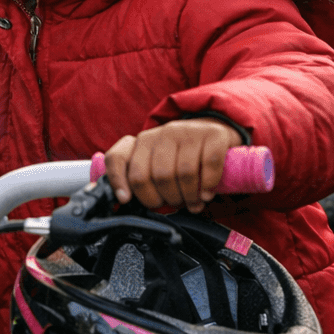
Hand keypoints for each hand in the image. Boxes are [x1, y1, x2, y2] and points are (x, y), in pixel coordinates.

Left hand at [101, 119, 241, 212]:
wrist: (215, 134)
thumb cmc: (182, 157)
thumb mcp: (156, 164)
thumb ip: (139, 178)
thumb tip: (124, 199)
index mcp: (143, 142)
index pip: (117, 158)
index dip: (118, 181)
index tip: (125, 199)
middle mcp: (163, 132)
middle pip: (158, 175)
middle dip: (167, 198)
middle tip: (175, 203)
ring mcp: (188, 131)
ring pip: (185, 173)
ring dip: (190, 196)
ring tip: (193, 202)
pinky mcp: (213, 134)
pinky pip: (209, 166)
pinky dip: (208, 186)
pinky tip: (207, 193)